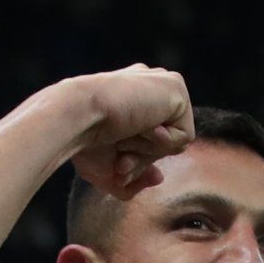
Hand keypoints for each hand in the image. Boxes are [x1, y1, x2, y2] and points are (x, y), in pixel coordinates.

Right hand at [68, 66, 192, 198]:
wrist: (78, 117)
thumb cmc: (84, 142)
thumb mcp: (107, 170)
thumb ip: (133, 178)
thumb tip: (160, 177)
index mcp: (133, 96)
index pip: (153, 139)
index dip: (137, 157)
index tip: (117, 165)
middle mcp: (150, 86)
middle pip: (167, 142)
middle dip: (144, 158)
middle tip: (120, 163)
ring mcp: (164, 84)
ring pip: (177, 140)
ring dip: (150, 150)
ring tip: (125, 139)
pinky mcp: (176, 87)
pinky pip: (185, 135)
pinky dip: (162, 142)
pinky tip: (141, 125)